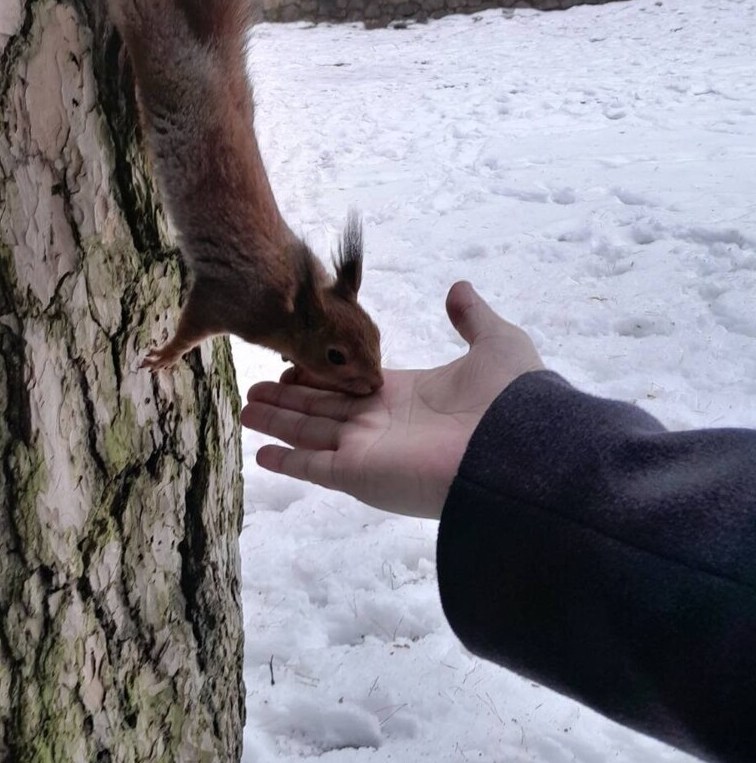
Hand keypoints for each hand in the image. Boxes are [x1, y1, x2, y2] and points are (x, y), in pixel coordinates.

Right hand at [241, 281, 543, 517]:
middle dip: (289, 398)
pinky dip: (286, 460)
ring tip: (246, 408)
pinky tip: (260, 452)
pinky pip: (313, 467)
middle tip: (254, 389)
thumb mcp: (496, 344)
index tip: (294, 363)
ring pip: (310, 432)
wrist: (517, 451)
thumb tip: (458, 288)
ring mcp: (368, 452)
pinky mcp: (358, 474)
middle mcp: (382, 425)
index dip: (322, 374)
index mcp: (407, 396)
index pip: (351, 384)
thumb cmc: (511, 401)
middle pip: (323, 408)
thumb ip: (473, 318)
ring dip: (277, 421)